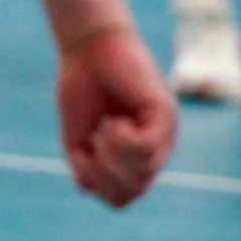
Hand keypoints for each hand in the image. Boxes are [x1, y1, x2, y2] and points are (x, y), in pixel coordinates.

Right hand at [56, 24, 175, 207]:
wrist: (87, 44)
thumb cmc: (81, 84)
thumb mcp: (77, 137)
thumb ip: (85, 169)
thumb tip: (90, 190)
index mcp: (136, 157)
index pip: (125, 196)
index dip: (99, 184)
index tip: (82, 152)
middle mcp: (156, 148)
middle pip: (135, 191)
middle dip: (106, 173)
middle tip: (94, 140)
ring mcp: (163, 132)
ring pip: (144, 174)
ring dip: (113, 156)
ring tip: (104, 127)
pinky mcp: (164, 114)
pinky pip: (147, 149)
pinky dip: (123, 141)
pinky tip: (113, 121)